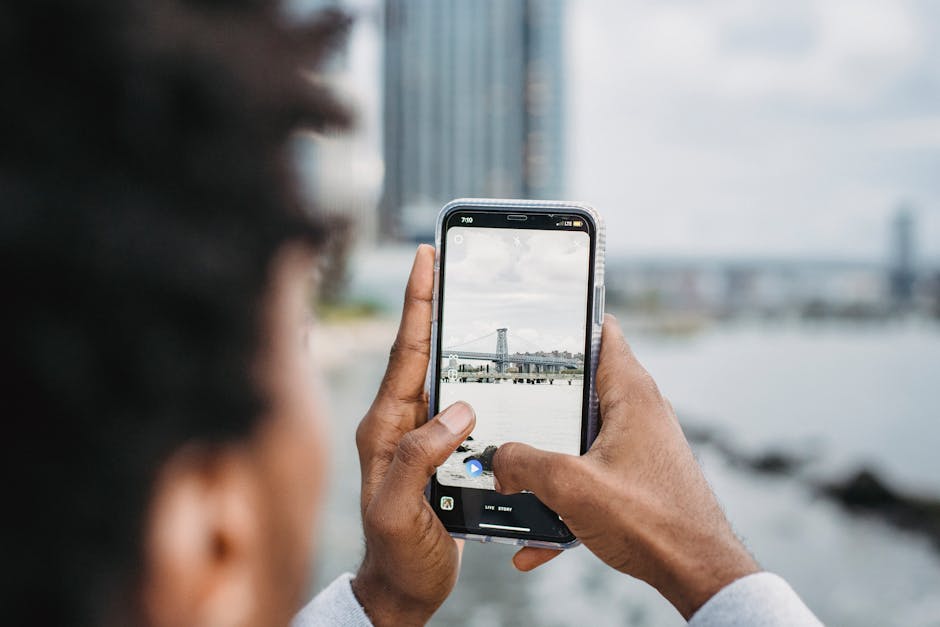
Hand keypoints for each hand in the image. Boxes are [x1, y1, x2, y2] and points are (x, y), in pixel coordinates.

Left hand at [352, 245, 472, 625]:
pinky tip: (487, 366)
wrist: (402, 588)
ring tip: (467, 298)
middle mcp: (399, 422)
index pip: (405, 353)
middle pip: (420, 350)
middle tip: (445, 262)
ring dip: (452, 334)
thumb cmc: (395, 554)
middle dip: (432, 303)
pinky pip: (456, 402)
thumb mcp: (397, 509)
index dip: (417, 304)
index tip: (425, 259)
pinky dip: (471, 376)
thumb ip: (419, 459)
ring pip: (439, 372)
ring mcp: (418, 434)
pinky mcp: (438, 450)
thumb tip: (460, 411)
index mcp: (384, 426)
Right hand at [492, 314, 758, 618]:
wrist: (697, 573)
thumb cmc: (652, 521)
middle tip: (503, 402)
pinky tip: (535, 540)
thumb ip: (525, 465)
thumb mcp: (571, 486)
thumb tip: (498, 461)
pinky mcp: (637, 479)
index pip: (603, 333)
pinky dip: (564, 501)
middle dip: (539, 399)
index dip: (570, 322)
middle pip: (581, 388)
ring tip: (513, 478)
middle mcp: (639, 413)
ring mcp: (639, 446)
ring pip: (580, 439)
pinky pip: (591, 479)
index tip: (535, 321)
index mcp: (631, 395)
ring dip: (547, 460)